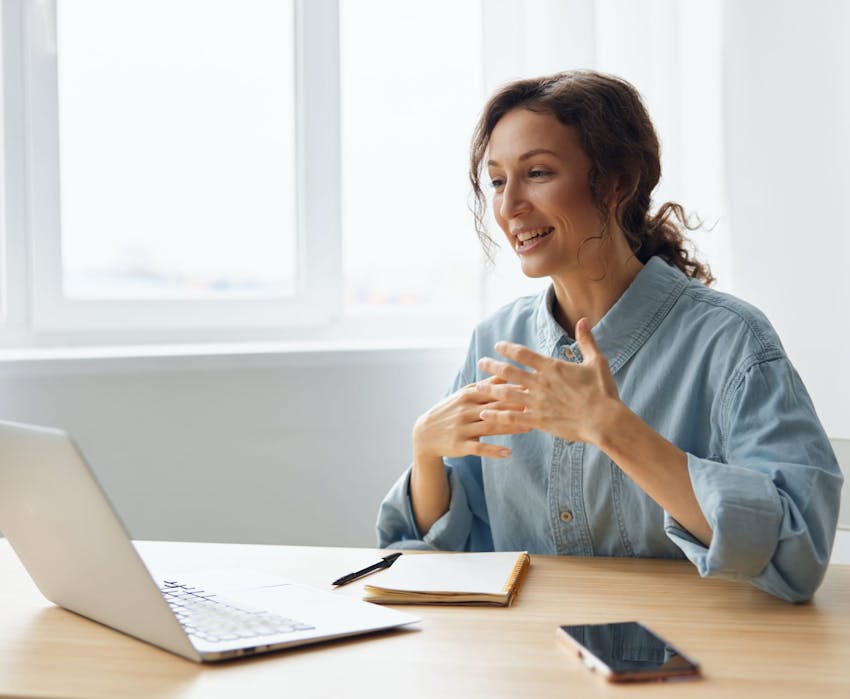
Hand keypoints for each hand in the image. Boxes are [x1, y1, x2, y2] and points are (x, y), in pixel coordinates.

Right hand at [413, 376, 530, 460]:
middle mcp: (465, 410)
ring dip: (510, 427)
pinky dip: (493, 451)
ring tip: (530, 427)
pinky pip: (478, 448)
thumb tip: (508, 371)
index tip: (535, 387)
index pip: (495, 390)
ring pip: (489, 427)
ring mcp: (462, 428)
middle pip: (495, 407)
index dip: (515, 389)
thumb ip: (486, 385)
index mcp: (468, 395)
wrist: (424, 432)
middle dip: (516, 406)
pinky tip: (507, 453)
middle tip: (539, 405)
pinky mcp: (459, 445)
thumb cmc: (450, 411)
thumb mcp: (465, 395)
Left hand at [475, 318, 620, 444]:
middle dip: (492, 366)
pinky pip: (511, 417)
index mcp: (552, 367)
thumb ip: (586, 341)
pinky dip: (496, 415)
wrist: (605, 421)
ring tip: (475, 386)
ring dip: (489, 388)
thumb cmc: (603, 392)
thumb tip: (584, 320)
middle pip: (509, 371)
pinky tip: (484, 413)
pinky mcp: (538, 420)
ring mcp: (537, 402)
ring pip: (506, 393)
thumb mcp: (596, 361)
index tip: (498, 346)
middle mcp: (540, 383)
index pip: (523, 353)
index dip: (508, 348)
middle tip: (481, 362)